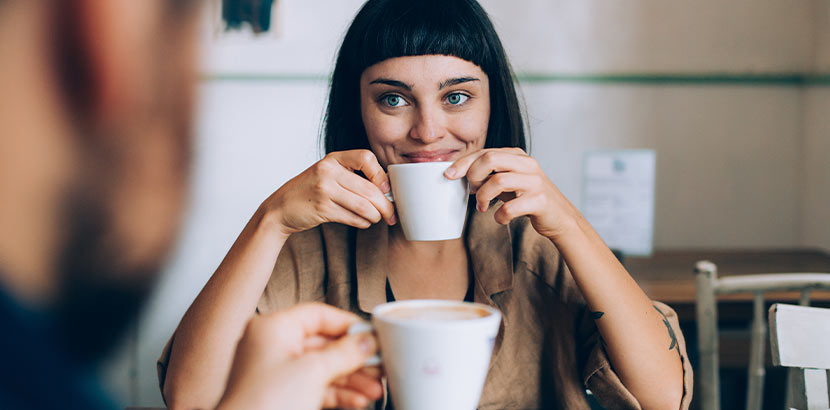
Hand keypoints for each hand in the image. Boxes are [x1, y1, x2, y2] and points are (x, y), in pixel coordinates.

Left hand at [217, 303, 382, 409]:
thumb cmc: (263, 404)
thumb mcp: (313, 372)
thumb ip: (345, 353)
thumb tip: (366, 341)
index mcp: (272, 328)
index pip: (318, 315)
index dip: (348, 325)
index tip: (373, 335)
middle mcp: (271, 346)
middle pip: (324, 343)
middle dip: (354, 358)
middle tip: (378, 364)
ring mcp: (275, 372)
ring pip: (322, 368)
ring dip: (351, 379)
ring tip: (374, 388)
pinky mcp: (281, 395)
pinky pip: (315, 387)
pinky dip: (337, 393)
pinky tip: (357, 400)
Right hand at [264, 150, 395, 237]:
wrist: (281, 207)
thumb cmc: (310, 190)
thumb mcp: (328, 173)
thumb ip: (352, 176)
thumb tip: (386, 189)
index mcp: (333, 159)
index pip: (366, 158)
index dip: (381, 174)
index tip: (386, 188)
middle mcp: (328, 171)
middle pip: (369, 189)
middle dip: (385, 205)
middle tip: (391, 214)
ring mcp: (324, 190)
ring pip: (363, 206)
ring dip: (375, 216)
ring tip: (377, 219)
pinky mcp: (322, 209)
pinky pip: (352, 217)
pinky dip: (363, 222)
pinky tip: (364, 222)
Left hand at [445, 148, 578, 239]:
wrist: (559, 217)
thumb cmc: (527, 198)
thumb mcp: (508, 180)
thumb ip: (488, 173)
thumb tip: (457, 173)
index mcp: (517, 156)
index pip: (485, 152)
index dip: (463, 163)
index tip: (448, 175)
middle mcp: (528, 164)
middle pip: (490, 159)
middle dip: (473, 176)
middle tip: (471, 191)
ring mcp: (535, 182)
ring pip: (498, 181)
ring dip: (483, 197)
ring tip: (482, 207)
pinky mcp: (540, 201)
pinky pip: (510, 207)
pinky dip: (499, 216)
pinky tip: (500, 218)